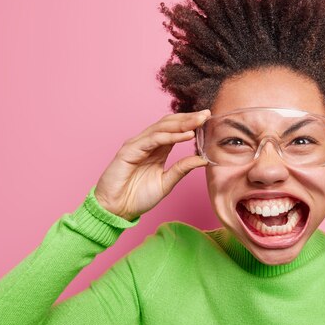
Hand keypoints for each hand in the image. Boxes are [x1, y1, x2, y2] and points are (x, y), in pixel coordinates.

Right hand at [93, 110, 210, 220]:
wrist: (116, 209)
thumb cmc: (137, 197)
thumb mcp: (166, 182)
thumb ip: (182, 169)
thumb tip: (203, 159)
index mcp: (158, 149)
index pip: (176, 130)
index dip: (191, 123)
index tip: (208, 119)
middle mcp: (148, 143)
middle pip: (170, 124)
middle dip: (189, 118)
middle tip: (206, 114)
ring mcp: (138, 144)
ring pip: (162, 128)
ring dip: (182, 124)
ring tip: (199, 122)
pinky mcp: (129, 150)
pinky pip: (153, 139)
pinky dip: (170, 136)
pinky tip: (185, 135)